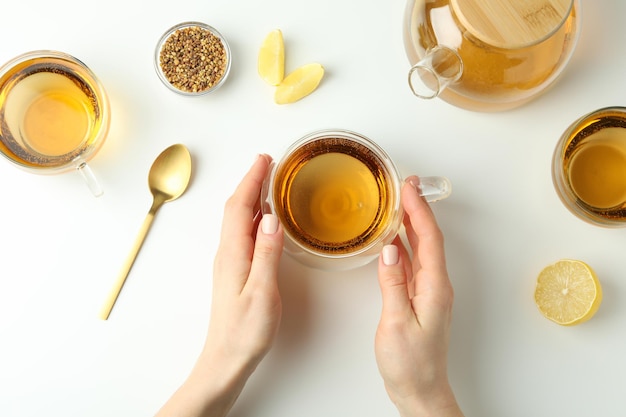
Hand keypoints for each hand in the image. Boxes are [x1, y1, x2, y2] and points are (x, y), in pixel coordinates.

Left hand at [155, 154, 283, 416]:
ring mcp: (230, 262)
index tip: (265, 159)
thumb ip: (267, 254)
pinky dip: (253, 216)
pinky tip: (264, 219)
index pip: (241, 206)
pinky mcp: (235, 271)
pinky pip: (242, 232)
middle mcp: (228, 253)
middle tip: (268, 163)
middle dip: (250, 182)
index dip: (252, 180)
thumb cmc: (245, 331)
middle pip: (236, 208)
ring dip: (251, 196)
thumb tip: (273, 218)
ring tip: (267, 182)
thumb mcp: (262, 292)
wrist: (226, 358)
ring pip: (238, 219)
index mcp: (234, 253)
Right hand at [375, 177, 462, 416]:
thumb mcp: (397, 322)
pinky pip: (413, 263)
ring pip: (421, 248)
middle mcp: (436, 285)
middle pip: (429, 238)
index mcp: (435, 287)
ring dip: (411, 224)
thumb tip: (389, 250)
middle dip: (418, 209)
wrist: (420, 391)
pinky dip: (404, 245)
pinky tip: (393, 240)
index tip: (408, 188)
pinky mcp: (419, 299)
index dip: (419, 210)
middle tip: (406, 185)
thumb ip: (393, 284)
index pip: (429, 238)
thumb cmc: (411, 363)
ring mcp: (428, 291)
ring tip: (399, 203)